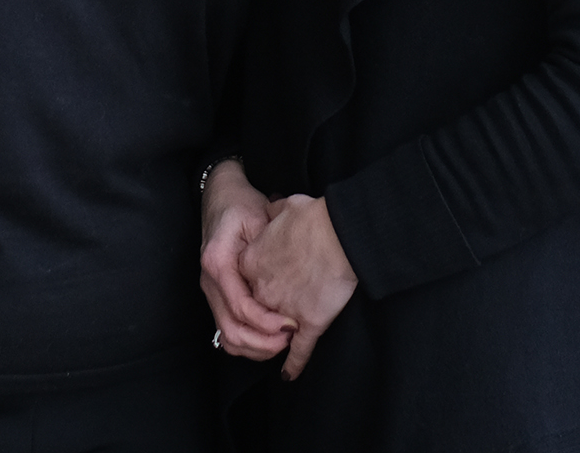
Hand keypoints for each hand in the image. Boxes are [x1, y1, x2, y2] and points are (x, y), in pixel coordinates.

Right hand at [197, 160, 291, 360]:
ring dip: (256, 348)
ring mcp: (211, 291)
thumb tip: (287, 281)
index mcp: (218, 263)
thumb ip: (268, 247)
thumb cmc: (241, 204)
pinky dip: (248, 342)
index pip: (241, 307)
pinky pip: (228, 329)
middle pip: (231, 330)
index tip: (292, 325)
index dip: (267, 323)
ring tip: (283, 343)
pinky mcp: (217, 296)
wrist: (221, 196)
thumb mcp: (258, 217)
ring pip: (227, 336)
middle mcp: (209, 282)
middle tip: (291, 341)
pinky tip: (269, 339)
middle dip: (263, 344)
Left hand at [239, 193, 357, 378]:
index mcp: (250, 262)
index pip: (241, 285)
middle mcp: (261, 290)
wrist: (339, 233)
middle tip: (269, 321)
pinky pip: (298, 350)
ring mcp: (283, 309)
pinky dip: (293, 364)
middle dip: (258, 320)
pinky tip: (289, 373)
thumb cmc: (313, 218)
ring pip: (269, 334)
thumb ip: (273, 211)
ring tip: (278, 345)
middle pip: (251, 311)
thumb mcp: (284, 207)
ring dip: (271, 342)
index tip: (260, 289)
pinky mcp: (308, 323)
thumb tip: (272, 206)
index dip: (251, 289)